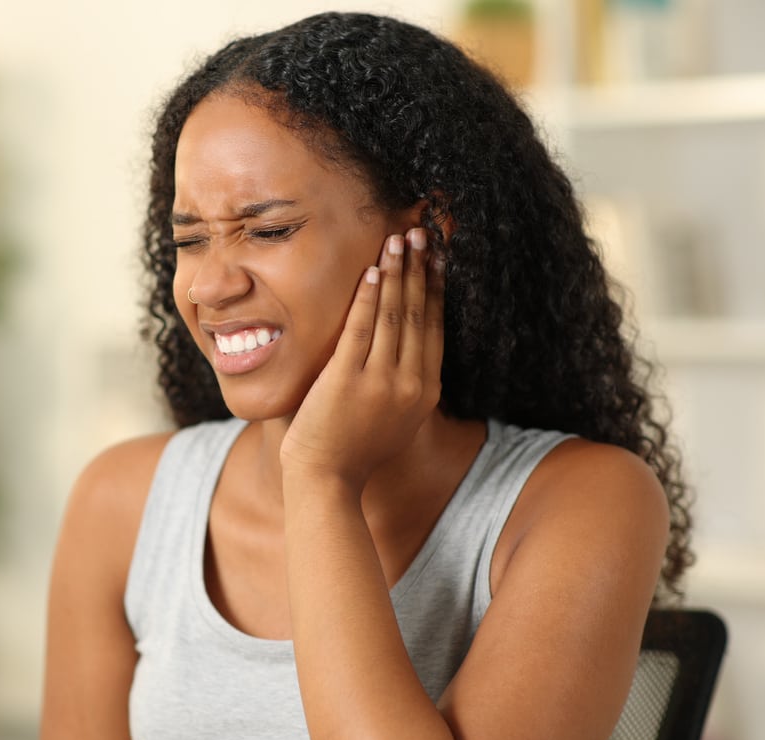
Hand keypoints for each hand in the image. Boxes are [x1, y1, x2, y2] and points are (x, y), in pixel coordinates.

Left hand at [279, 228, 445, 491]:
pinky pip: (362, 328)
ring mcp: (380, 382)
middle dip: (421, 269)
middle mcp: (410, 384)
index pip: (435, 328)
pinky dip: (369, 297)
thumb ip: (406, 388)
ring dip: (398, 272)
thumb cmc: (354, 452)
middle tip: (422, 233)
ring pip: (395, 315)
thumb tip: (410, 358)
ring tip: (399, 239)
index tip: (437, 259)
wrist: (327, 480)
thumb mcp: (396, 421)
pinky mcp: (348, 379)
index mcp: (425, 392)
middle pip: (420, 314)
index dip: (436, 289)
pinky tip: (372, 271)